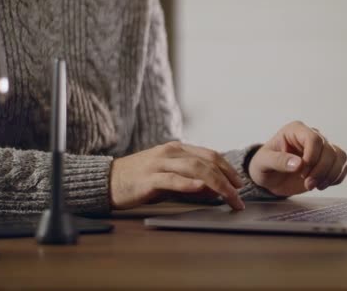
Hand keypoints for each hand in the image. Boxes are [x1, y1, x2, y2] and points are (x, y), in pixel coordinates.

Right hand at [109, 141, 244, 209]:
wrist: (107, 180)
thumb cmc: (139, 180)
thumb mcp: (169, 178)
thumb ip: (190, 182)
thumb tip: (214, 190)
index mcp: (177, 149)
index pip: (210, 155)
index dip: (228, 169)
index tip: (239, 184)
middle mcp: (170, 153)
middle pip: (207, 162)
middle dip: (227, 179)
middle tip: (238, 196)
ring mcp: (159, 164)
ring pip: (194, 169)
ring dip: (216, 183)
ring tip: (228, 196)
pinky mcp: (148, 179)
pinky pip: (172, 180)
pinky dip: (188, 183)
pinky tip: (201, 188)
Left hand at [248, 121, 346, 196]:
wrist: (269, 178)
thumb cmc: (263, 165)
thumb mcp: (264, 163)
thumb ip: (279, 161)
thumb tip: (298, 164)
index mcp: (295, 130)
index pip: (314, 138)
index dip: (312, 156)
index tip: (302, 171)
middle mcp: (311, 136)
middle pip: (329, 150)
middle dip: (320, 171)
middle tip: (308, 184)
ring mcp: (321, 149)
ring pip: (340, 157)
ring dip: (330, 175)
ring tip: (315, 186)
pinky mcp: (328, 163)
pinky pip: (342, 167)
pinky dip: (336, 178)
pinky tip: (322, 184)